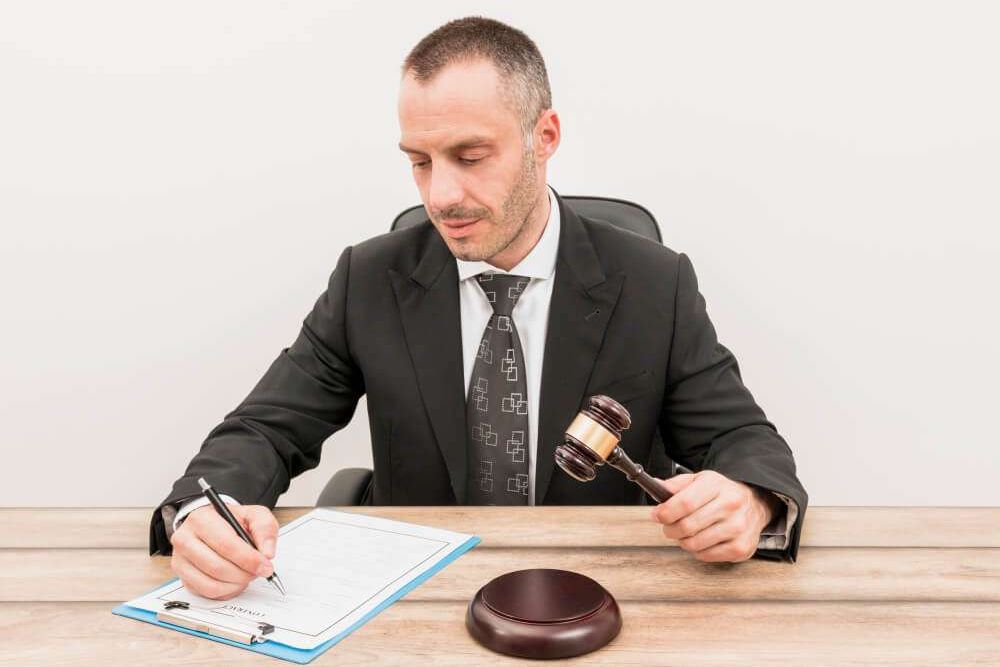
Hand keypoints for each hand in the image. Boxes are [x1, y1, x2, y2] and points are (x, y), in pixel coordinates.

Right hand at [169, 503, 278, 599]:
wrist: (213, 524)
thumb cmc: (231, 521)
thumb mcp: (253, 515)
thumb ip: (265, 529)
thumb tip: (267, 553)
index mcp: (201, 519)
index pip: (226, 544)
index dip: (248, 559)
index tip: (265, 565)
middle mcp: (185, 540)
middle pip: (217, 567)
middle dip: (243, 574)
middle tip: (258, 571)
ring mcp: (181, 560)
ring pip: (211, 584)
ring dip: (236, 584)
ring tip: (247, 575)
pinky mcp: (183, 577)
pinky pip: (206, 593)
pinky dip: (226, 591)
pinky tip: (235, 581)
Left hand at [649, 470, 776, 562]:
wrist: (754, 504)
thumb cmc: (722, 493)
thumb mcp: (700, 480)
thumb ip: (676, 485)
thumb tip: (656, 487)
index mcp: (717, 485)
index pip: (684, 503)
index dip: (665, 512)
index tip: (658, 515)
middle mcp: (730, 505)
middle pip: (687, 526)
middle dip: (670, 529)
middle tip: (669, 527)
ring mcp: (738, 528)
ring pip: (694, 544)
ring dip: (683, 541)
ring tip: (686, 533)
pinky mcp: (741, 548)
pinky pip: (706, 556)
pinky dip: (698, 551)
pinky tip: (702, 541)